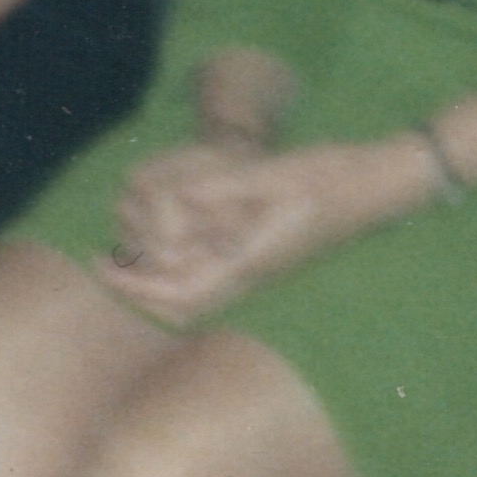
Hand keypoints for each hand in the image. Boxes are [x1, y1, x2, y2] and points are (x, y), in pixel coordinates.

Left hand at [95, 134, 429, 327]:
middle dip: (138, 286)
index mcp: (247, 261)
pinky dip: (180, 261)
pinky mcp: (262, 252)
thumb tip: (177, 200)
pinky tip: (169, 234)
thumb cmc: (329, 177)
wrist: (376, 184)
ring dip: (156, 274)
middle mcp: (248, 272)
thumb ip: (224, 191)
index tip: (100, 262)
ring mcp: (256, 265)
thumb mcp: (273, 174)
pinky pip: (210, 271)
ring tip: (126, 246)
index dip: (133, 284)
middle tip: (105, 256)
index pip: (177, 293)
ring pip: (193, 289)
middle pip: (179, 302)